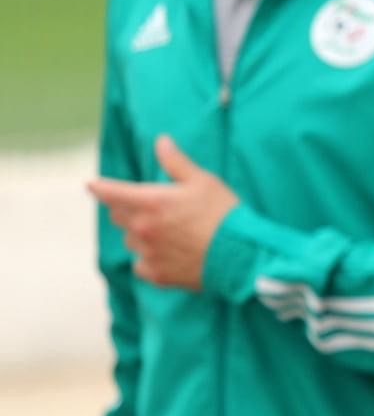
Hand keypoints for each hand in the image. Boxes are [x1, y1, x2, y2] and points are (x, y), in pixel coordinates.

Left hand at [89, 135, 237, 290]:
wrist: (240, 254)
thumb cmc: (223, 214)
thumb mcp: (203, 181)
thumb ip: (176, 162)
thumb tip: (161, 141)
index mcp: (151, 202)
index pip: (111, 192)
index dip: (99, 187)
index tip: (91, 185)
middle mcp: (142, 228)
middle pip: (118, 216)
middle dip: (125, 208)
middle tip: (147, 205)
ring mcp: (148, 253)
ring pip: (130, 240)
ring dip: (139, 233)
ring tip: (165, 231)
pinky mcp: (156, 274)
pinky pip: (140, 263)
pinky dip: (148, 258)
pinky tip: (166, 253)